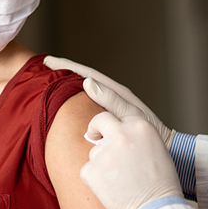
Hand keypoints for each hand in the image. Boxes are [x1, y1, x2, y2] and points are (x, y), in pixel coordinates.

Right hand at [44, 56, 174, 147]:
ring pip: (84, 89)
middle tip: (43, 67)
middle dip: (63, 71)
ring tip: (50, 80)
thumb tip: (86, 82)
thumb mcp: (130, 114)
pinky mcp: (111, 116)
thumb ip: (110, 99)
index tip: (47, 61)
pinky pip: (88, 103)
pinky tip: (66, 103)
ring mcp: (111, 105)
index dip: (65, 66)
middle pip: (82, 77)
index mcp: (115, 91)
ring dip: (67, 83)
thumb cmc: (148, 132)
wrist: (165, 147)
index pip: (85, 73)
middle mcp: (112, 95)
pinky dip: (75, 98)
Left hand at [80, 112, 182, 208]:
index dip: (108, 123)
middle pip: (98, 121)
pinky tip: (112, 189)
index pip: (115, 114)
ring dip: (102, 162)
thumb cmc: (161, 183)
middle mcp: (121, 134)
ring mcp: (104, 151)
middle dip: (95, 128)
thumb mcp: (156, 148)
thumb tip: (113, 132)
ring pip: (94, 152)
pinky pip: (87, 170)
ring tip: (121, 181)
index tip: (103, 128)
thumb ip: (134, 135)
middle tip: (93, 136)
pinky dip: (95, 180)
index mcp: (139, 125)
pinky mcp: (91, 170)